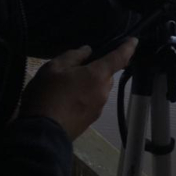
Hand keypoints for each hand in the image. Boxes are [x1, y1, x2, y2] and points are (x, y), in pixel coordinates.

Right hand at [19, 37, 137, 139]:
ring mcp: (98, 108)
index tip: (133, 41)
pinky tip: (66, 101)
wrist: (42, 133)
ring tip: (66, 87)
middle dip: (97, 69)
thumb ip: (73, 56)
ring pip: (99, 89)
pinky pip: (92, 102)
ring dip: (89, 85)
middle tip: (76, 68)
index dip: (128, 47)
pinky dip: (84, 98)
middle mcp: (103, 91)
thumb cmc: (48, 96)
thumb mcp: (54, 68)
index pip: (119, 58)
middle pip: (106, 75)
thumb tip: (87, 51)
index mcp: (98, 75)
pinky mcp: (90, 121)